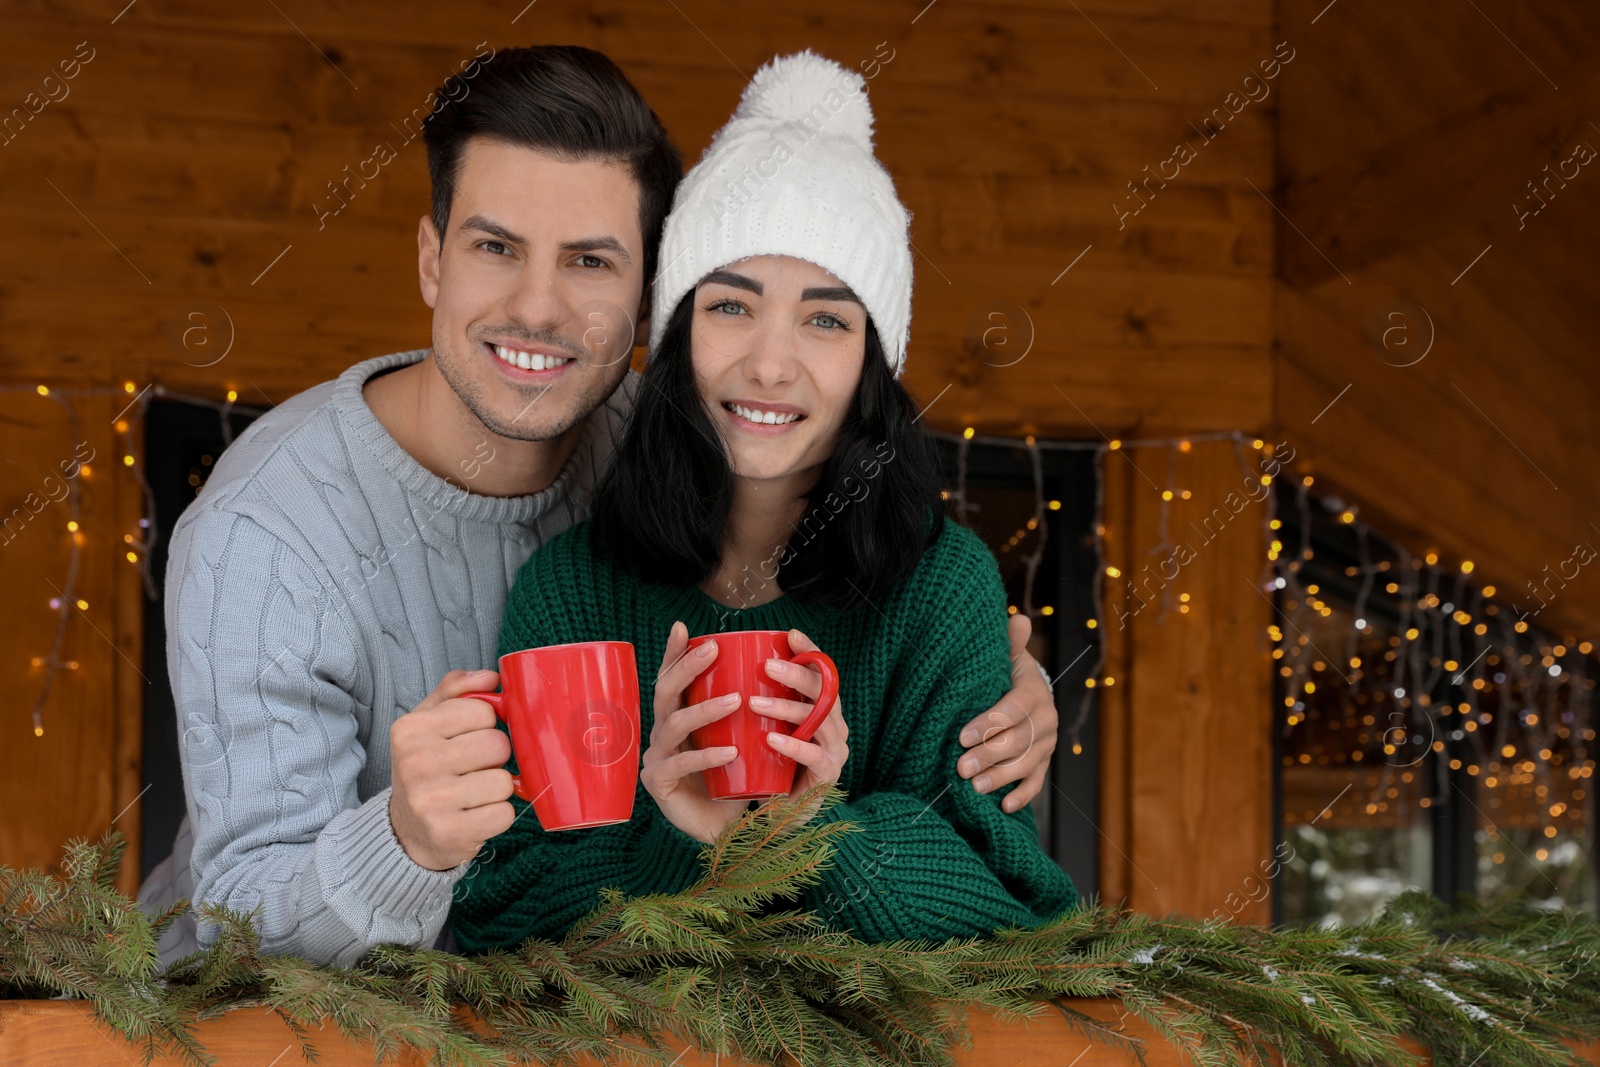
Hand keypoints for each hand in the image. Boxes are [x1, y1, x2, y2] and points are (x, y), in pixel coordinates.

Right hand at [389, 669, 516, 870]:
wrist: (406, 830)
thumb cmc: (426, 767)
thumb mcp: (429, 722)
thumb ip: (457, 690)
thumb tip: (491, 677)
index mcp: (411, 729)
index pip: (484, 711)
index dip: (486, 725)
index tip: (468, 739)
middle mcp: (416, 763)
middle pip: (497, 745)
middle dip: (495, 757)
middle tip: (474, 768)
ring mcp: (431, 801)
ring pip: (504, 781)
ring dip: (498, 788)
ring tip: (474, 792)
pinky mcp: (449, 833)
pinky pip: (504, 814)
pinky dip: (498, 815)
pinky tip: (476, 815)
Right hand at [641, 621, 744, 843]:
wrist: (725, 828)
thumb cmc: (733, 778)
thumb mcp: (738, 737)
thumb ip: (744, 710)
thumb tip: (771, 668)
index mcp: (675, 716)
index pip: (671, 678)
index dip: (674, 652)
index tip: (683, 626)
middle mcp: (661, 732)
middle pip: (665, 692)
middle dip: (687, 667)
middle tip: (713, 649)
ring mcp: (657, 757)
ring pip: (674, 724)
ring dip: (705, 710)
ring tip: (736, 701)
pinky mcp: (660, 784)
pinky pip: (682, 765)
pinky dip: (706, 756)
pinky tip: (730, 751)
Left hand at [756, 629, 848, 821]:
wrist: (780, 817)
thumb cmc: (771, 766)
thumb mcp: (764, 728)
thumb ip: (756, 699)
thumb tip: (724, 662)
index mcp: (822, 709)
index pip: (823, 673)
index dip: (810, 652)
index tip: (790, 634)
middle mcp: (835, 726)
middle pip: (825, 691)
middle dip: (797, 674)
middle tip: (767, 665)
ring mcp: (835, 752)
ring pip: (819, 721)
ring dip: (786, 708)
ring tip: (755, 703)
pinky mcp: (827, 778)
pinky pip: (814, 758)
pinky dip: (794, 746)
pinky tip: (773, 739)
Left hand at [956, 614, 1058, 812]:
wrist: (1025, 691)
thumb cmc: (1005, 673)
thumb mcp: (1005, 655)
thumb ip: (1009, 642)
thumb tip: (1018, 619)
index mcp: (1034, 691)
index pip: (1014, 708)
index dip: (990, 723)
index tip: (961, 736)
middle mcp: (1046, 719)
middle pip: (1019, 741)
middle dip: (989, 756)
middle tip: (960, 768)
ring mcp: (1046, 744)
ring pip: (1027, 764)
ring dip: (1001, 778)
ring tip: (974, 788)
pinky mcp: (1043, 764)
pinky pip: (1036, 783)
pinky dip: (1022, 796)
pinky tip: (1003, 807)